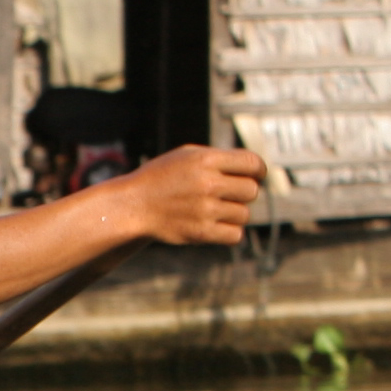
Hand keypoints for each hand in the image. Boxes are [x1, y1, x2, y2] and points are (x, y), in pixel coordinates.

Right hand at [119, 144, 263, 244]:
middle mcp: (208, 183)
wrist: (132, 206)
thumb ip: (220, 158)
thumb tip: (254, 169)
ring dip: (234, 214)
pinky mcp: (201, 232)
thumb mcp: (187, 156)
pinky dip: (229, 232)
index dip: (258, 170)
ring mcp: (205, 209)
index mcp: (206, 160)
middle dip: (244, 193)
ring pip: (244, 214)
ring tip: (215, 210)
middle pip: (252, 190)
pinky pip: (235, 235)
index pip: (253, 162)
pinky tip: (216, 226)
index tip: (255, 176)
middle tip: (228, 195)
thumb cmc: (162, 178)